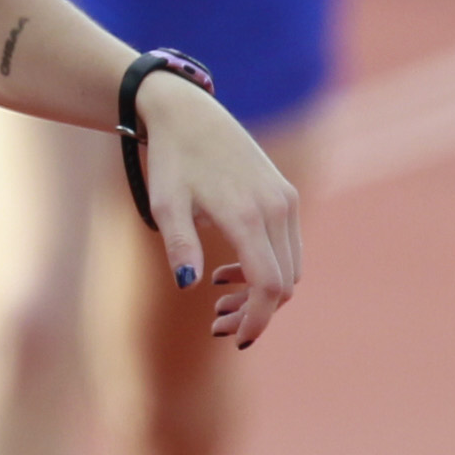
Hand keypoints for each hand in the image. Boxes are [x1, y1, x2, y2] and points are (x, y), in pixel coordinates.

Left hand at [134, 72, 300, 347]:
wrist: (188, 114)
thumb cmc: (170, 160)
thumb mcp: (164, 203)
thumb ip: (179, 245)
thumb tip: (190, 286)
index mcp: (248, 216)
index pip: (269, 285)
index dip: (258, 319)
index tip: (236, 340)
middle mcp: (277, 209)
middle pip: (283, 282)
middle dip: (255, 312)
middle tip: (215, 324)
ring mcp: (285, 201)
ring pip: (289, 267)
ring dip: (261, 292)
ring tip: (217, 300)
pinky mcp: (285, 194)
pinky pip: (287, 246)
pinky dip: (267, 268)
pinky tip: (228, 272)